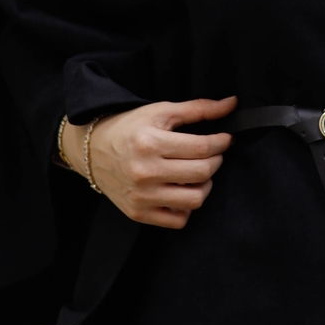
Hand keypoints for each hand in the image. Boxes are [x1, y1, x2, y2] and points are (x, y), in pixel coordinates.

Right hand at [62, 97, 236, 228]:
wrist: (92, 150)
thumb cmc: (128, 128)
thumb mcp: (160, 111)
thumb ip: (198, 109)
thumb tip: (232, 104)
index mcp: (150, 143)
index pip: (203, 147)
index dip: (222, 142)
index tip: (225, 139)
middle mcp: (145, 172)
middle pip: (202, 173)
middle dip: (216, 161)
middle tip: (213, 154)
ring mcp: (141, 196)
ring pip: (194, 200)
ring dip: (205, 186)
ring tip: (198, 173)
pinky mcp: (138, 212)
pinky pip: (178, 220)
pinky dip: (186, 207)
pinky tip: (182, 190)